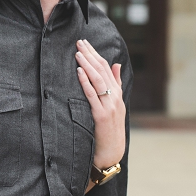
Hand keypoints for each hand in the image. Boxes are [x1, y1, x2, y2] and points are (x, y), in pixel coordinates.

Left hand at [75, 39, 126, 169]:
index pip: (107, 69)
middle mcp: (115, 98)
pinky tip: (79, 72)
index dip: (96, 55)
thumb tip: (116, 64)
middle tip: (79, 42)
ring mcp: (109, 106)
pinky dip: (86, 83)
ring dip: (88, 65)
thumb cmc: (109, 130)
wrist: (111, 153)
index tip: (86, 44)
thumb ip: (116, 85)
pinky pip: (92, 96)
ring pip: (99, 81)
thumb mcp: (114, 106)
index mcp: (117, 95)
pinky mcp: (101, 116)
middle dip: (90, 55)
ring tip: (78, 53)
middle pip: (103, 72)